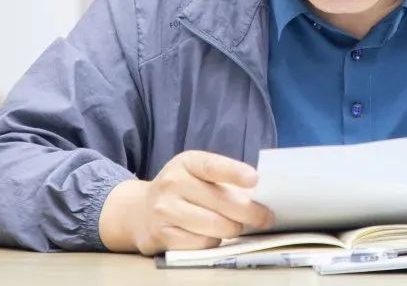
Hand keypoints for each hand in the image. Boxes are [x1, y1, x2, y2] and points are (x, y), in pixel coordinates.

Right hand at [99, 150, 273, 254]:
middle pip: (222, 202)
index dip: (234, 172)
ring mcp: (165, 210)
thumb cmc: (182, 189)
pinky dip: (214, 242)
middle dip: (250, 213)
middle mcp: (173, 183)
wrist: (140, 210)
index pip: (212, 166)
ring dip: (233, 229)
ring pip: (215, 227)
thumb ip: (225, 179)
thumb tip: (261, 195)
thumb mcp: (197, 173)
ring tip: (235, 226)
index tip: (255, 180)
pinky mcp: (162, 235)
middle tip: (265, 218)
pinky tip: (212, 235)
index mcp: (187, 162)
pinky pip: (202, 243)